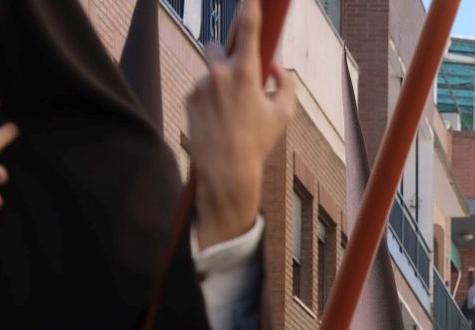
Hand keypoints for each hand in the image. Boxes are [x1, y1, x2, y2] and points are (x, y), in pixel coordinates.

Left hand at [186, 1, 295, 248]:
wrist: (226, 170)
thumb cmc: (259, 142)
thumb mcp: (283, 114)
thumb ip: (285, 84)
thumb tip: (276, 67)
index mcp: (245, 74)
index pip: (248, 31)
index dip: (250, 7)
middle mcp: (219, 73)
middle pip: (217, 45)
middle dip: (225, 55)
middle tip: (237, 76)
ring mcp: (200, 84)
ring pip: (211, 72)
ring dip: (219, 84)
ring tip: (230, 115)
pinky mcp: (189, 96)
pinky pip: (201, 89)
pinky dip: (210, 100)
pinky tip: (218, 121)